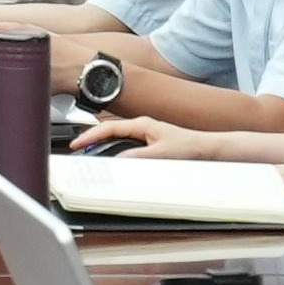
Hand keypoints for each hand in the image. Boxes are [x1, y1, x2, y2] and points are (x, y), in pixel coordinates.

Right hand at [80, 116, 225, 158]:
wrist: (206, 149)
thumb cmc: (188, 147)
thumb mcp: (160, 155)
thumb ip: (136, 157)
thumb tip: (115, 160)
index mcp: (141, 124)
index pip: (109, 128)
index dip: (90, 135)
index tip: (76, 144)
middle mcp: (141, 126)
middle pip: (109, 131)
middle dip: (92, 139)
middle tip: (77, 150)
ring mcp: (144, 133)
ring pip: (116, 137)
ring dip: (102, 145)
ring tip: (89, 154)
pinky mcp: (148, 142)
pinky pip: (124, 143)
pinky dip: (113, 149)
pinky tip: (111, 158)